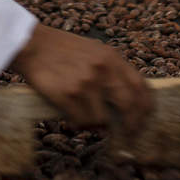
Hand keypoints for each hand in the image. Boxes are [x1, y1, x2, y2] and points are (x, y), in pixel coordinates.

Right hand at [10, 23, 151, 135]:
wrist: (33, 45)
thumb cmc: (64, 50)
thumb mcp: (95, 51)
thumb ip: (113, 71)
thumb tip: (129, 101)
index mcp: (112, 57)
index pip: (141, 86)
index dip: (146, 107)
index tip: (145, 119)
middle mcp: (102, 70)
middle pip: (129, 106)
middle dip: (131, 125)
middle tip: (128, 134)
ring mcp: (85, 83)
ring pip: (102, 120)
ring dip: (97, 126)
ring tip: (88, 119)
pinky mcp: (67, 95)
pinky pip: (81, 122)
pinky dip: (79, 124)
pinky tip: (73, 118)